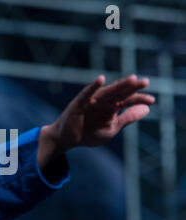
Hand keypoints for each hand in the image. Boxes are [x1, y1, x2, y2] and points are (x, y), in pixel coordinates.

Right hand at [38, 74, 154, 168]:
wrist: (68, 139)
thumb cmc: (88, 133)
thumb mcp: (112, 128)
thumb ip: (128, 118)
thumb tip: (147, 109)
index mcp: (112, 107)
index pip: (128, 100)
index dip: (139, 99)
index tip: (152, 100)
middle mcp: (103, 101)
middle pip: (120, 92)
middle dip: (132, 87)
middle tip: (145, 81)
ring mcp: (91, 101)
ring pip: (107, 91)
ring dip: (119, 85)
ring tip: (132, 79)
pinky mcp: (79, 103)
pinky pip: (87, 93)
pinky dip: (93, 87)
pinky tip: (101, 80)